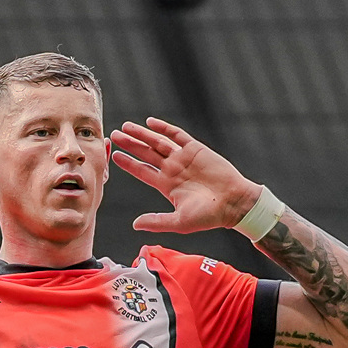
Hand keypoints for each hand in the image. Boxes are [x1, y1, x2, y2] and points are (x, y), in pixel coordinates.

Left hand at [111, 118, 257, 234]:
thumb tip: (134, 225)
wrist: (234, 202)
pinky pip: (177, 135)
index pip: (142, 171)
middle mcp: (173, 169)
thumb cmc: (208, 216)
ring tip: (126, 127)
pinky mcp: (196, 149)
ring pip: (158, 142)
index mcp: (167, 185)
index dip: (128, 163)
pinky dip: (164, 128)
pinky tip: (150, 122)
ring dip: (142, 134)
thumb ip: (157, 221)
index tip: (114, 156)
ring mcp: (184, 158)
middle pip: (146, 154)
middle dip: (130, 144)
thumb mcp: (179, 222)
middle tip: (114, 135)